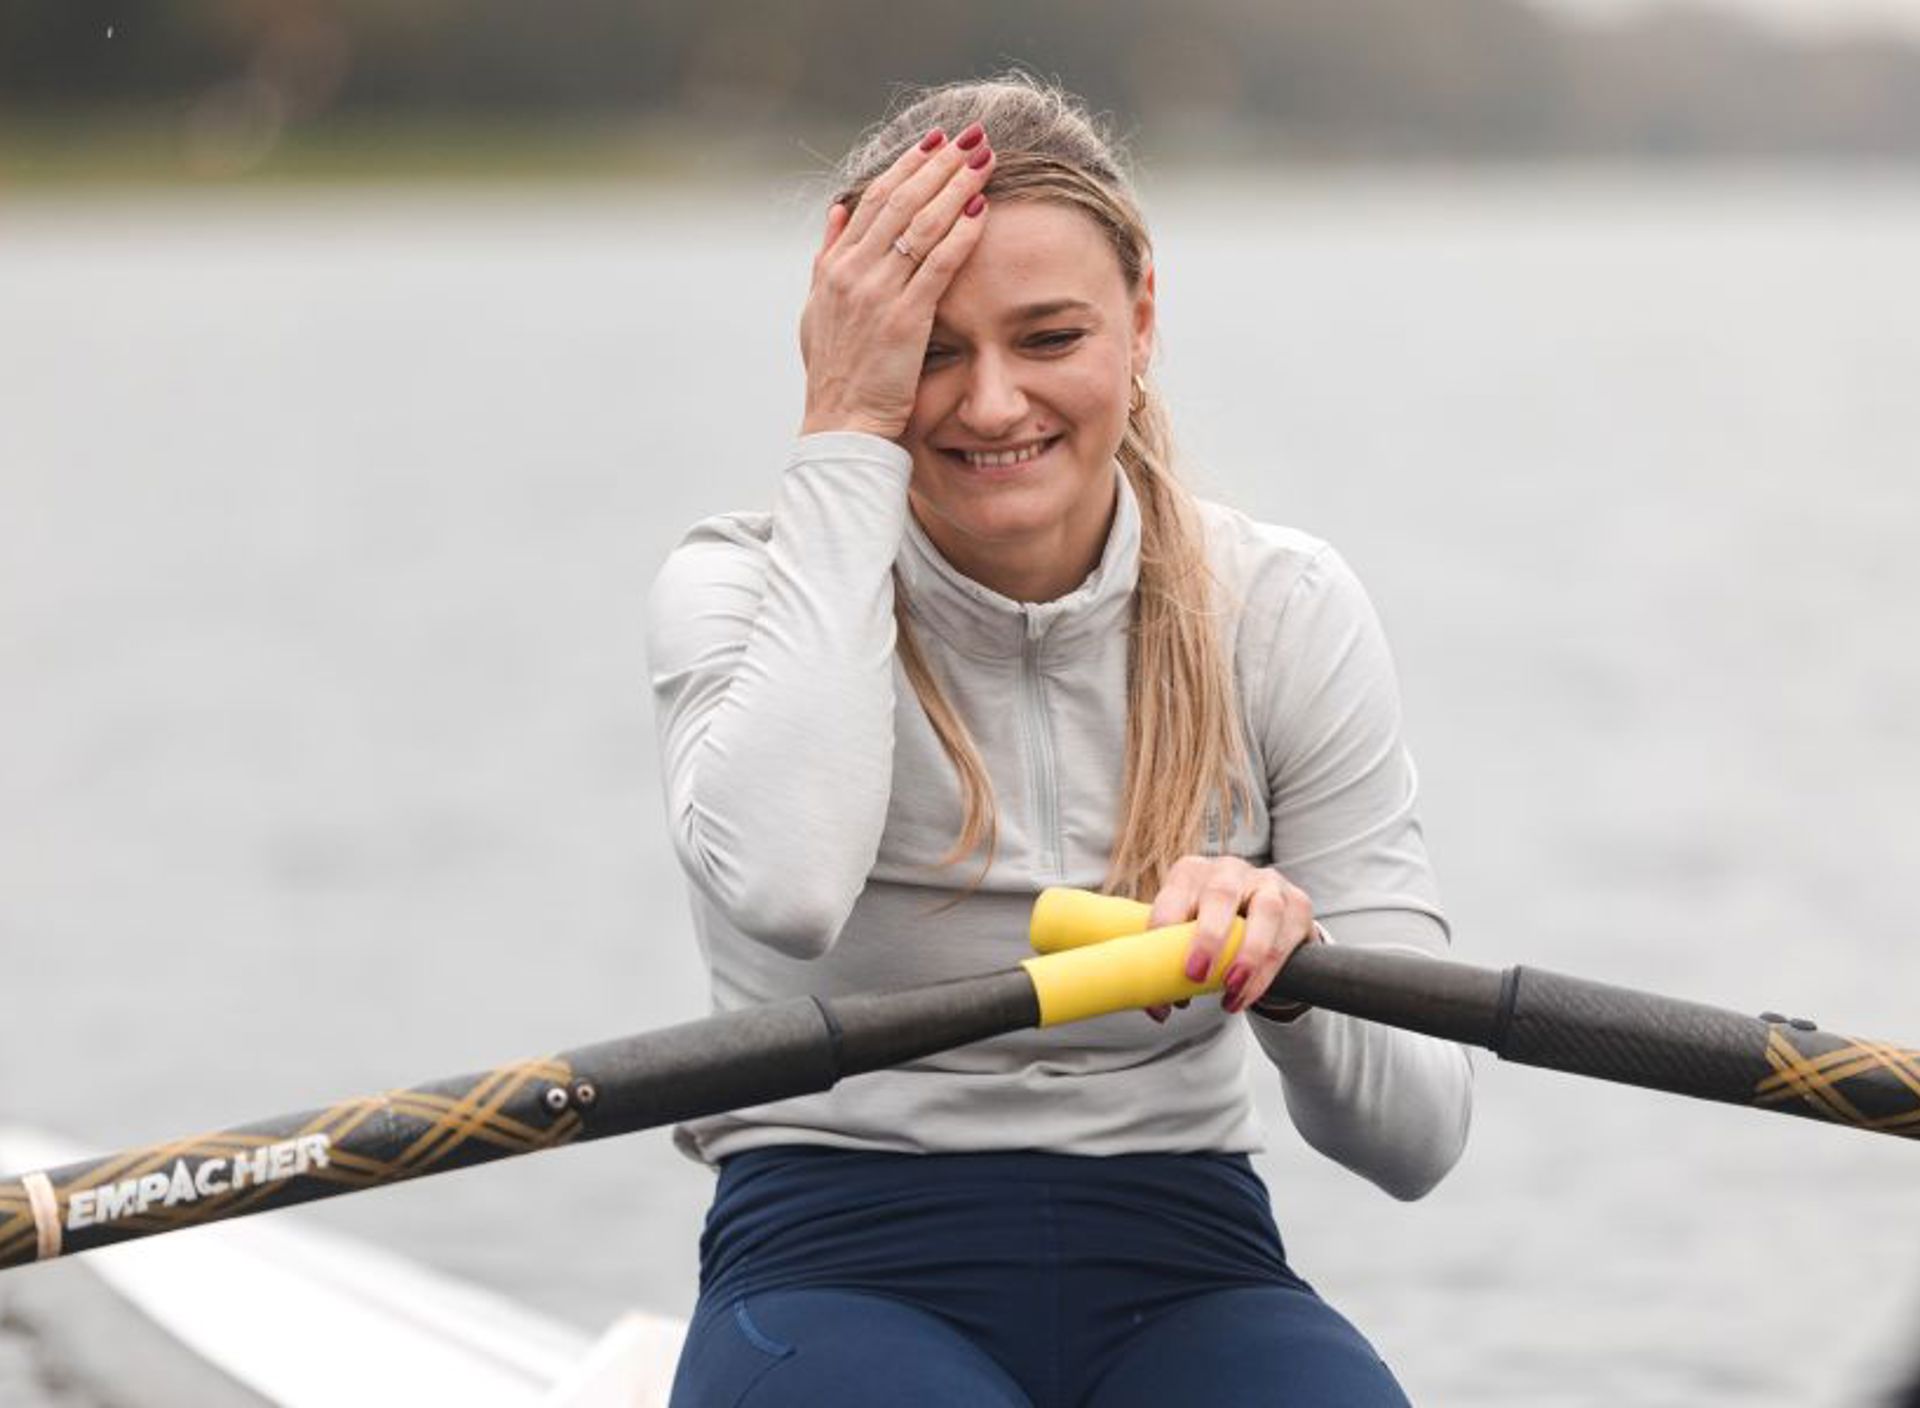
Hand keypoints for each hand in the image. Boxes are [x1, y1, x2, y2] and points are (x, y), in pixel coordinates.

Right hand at [798, 122, 994, 440]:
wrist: (841, 425)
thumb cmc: (837, 374)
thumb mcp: (819, 309)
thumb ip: (828, 257)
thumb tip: (838, 210)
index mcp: (834, 267)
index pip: (874, 200)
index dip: (907, 166)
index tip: (935, 141)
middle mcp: (852, 273)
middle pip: (901, 201)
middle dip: (939, 164)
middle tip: (971, 137)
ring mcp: (877, 295)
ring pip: (920, 225)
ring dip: (955, 187)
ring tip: (985, 160)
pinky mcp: (904, 321)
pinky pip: (937, 266)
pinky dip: (960, 235)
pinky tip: (983, 210)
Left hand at [1142, 856, 1319, 1021]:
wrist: (1259, 920)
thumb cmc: (1208, 930)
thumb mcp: (1183, 936)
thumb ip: (1167, 964)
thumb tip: (1159, 1009)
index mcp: (1190, 872)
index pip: (1173, 897)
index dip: (1164, 936)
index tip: (1159, 977)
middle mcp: (1229, 870)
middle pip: (1221, 894)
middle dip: (1208, 937)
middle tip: (1195, 976)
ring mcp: (1268, 882)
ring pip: (1266, 911)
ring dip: (1248, 955)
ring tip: (1231, 990)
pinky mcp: (1298, 902)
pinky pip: (1287, 935)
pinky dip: (1268, 971)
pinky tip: (1248, 994)